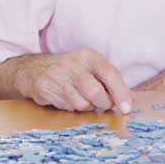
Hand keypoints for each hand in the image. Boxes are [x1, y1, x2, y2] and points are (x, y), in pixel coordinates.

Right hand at [0, 49, 133, 112]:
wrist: (33, 69)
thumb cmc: (71, 71)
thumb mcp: (92, 69)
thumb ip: (112, 82)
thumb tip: (131, 99)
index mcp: (88, 56)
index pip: (109, 74)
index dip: (120, 92)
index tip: (126, 108)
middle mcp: (72, 64)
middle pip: (95, 93)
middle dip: (103, 103)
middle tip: (102, 104)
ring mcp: (56, 76)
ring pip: (81, 104)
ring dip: (85, 107)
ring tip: (80, 97)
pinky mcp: (44, 88)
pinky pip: (66, 108)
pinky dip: (70, 107)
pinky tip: (66, 98)